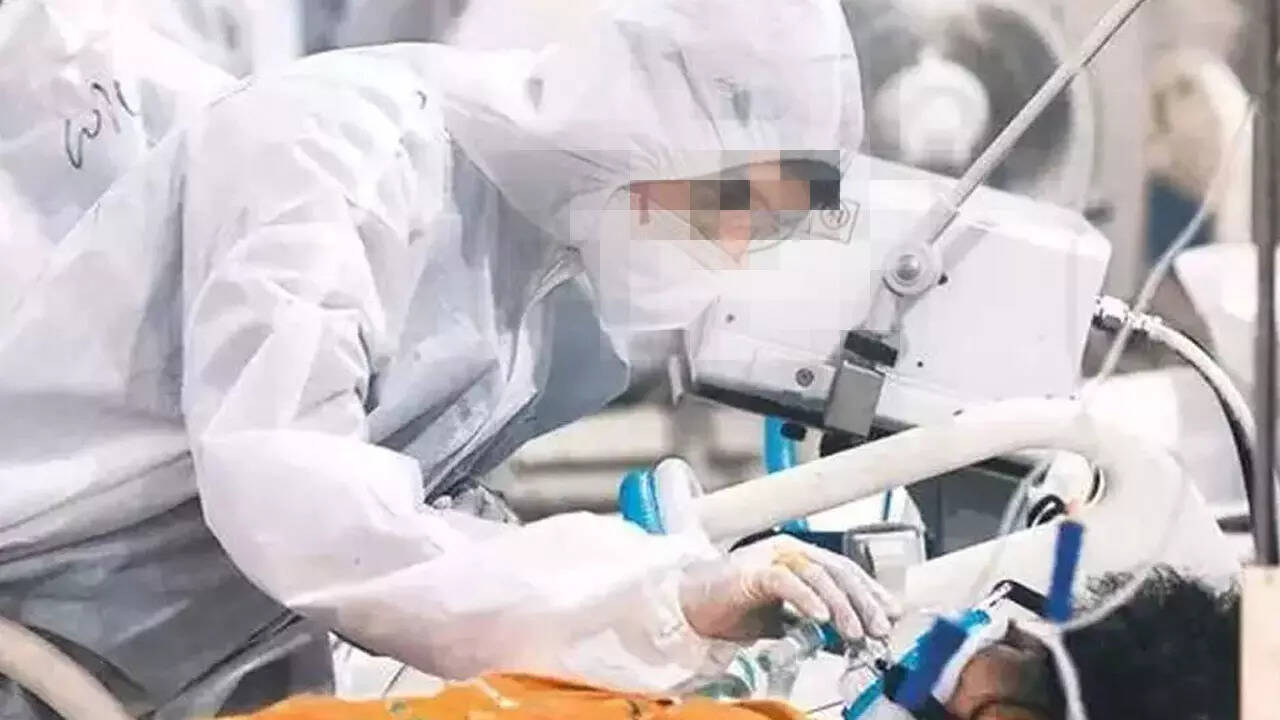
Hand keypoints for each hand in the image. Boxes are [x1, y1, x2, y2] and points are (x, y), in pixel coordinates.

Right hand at [677, 534, 902, 642]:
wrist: (690, 605)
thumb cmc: (733, 609)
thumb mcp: (783, 618)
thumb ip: (812, 621)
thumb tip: (846, 636)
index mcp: (799, 559)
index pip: (844, 570)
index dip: (869, 591)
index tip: (890, 613)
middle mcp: (789, 552)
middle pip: (838, 571)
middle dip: (863, 600)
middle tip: (879, 627)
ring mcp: (771, 557)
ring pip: (818, 574)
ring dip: (841, 604)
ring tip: (854, 631)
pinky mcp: (752, 570)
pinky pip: (786, 581)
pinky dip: (806, 598)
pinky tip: (820, 618)